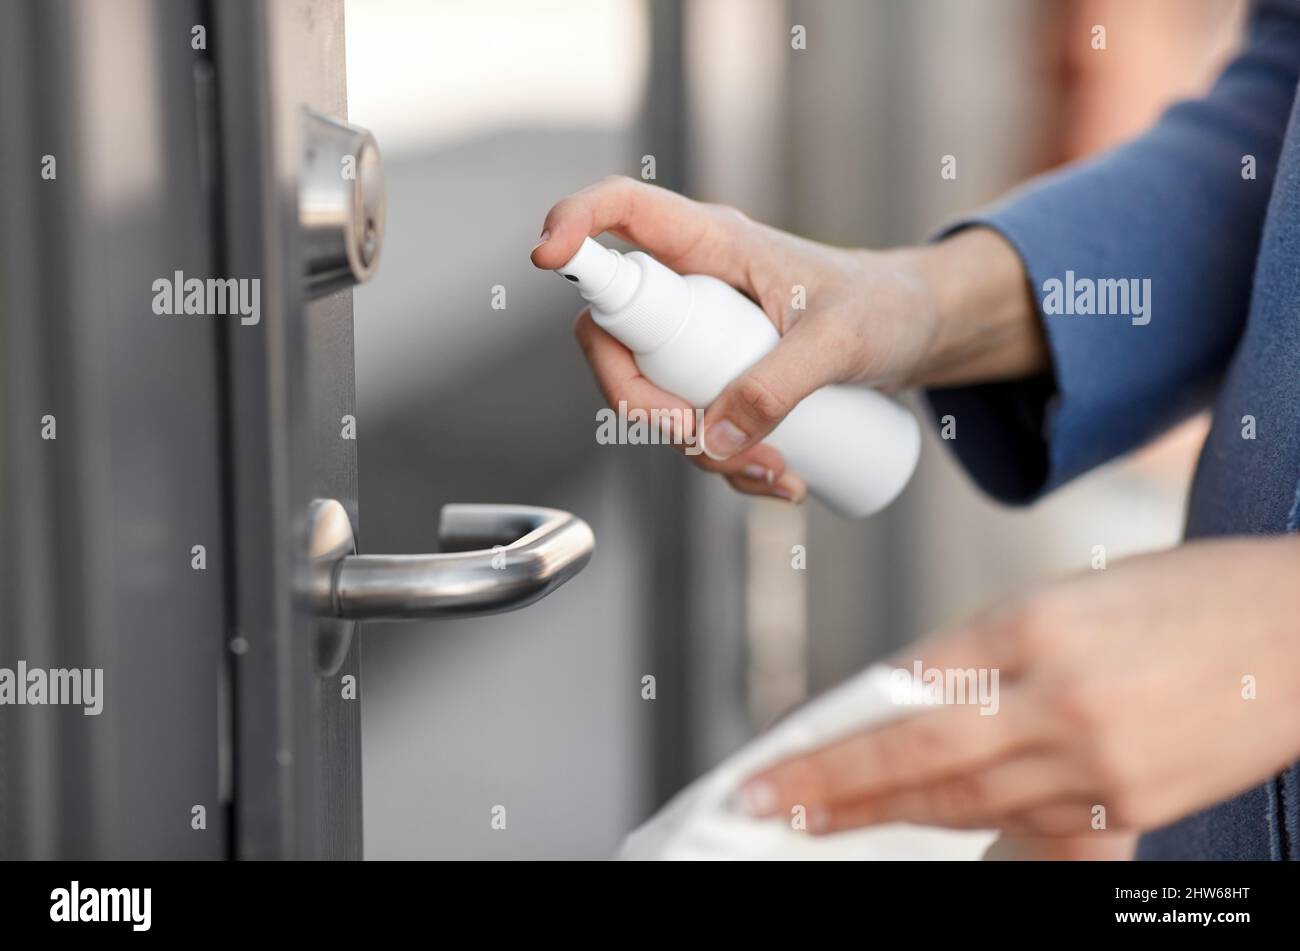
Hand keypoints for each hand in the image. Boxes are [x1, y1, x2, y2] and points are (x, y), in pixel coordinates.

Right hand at [531, 176, 1043, 500]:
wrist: (919, 333)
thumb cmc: (886, 308)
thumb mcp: (841, 343)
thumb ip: (780, 386)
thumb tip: (710, 439)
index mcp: (714, 244)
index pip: (622, 212)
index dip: (573, 223)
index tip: (546, 258)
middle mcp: (693, 286)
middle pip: (613, 336)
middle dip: (642, 404)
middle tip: (697, 440)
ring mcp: (699, 337)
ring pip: (650, 395)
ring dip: (697, 451)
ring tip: (779, 474)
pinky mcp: (716, 378)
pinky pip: (690, 426)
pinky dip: (723, 463)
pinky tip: (782, 480)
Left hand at [740, 536, 1299, 841]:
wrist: (1295, 625)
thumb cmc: (1178, 597)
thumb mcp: (1060, 599)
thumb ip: (979, 655)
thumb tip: (900, 703)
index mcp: (1034, 624)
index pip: (902, 696)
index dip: (828, 743)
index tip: (772, 767)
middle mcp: (1063, 697)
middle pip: (920, 760)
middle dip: (832, 791)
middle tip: (764, 807)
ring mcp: (1101, 761)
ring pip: (966, 803)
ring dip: (887, 814)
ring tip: (821, 820)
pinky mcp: (1134, 804)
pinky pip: (1033, 828)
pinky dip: (974, 828)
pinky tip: (924, 827)